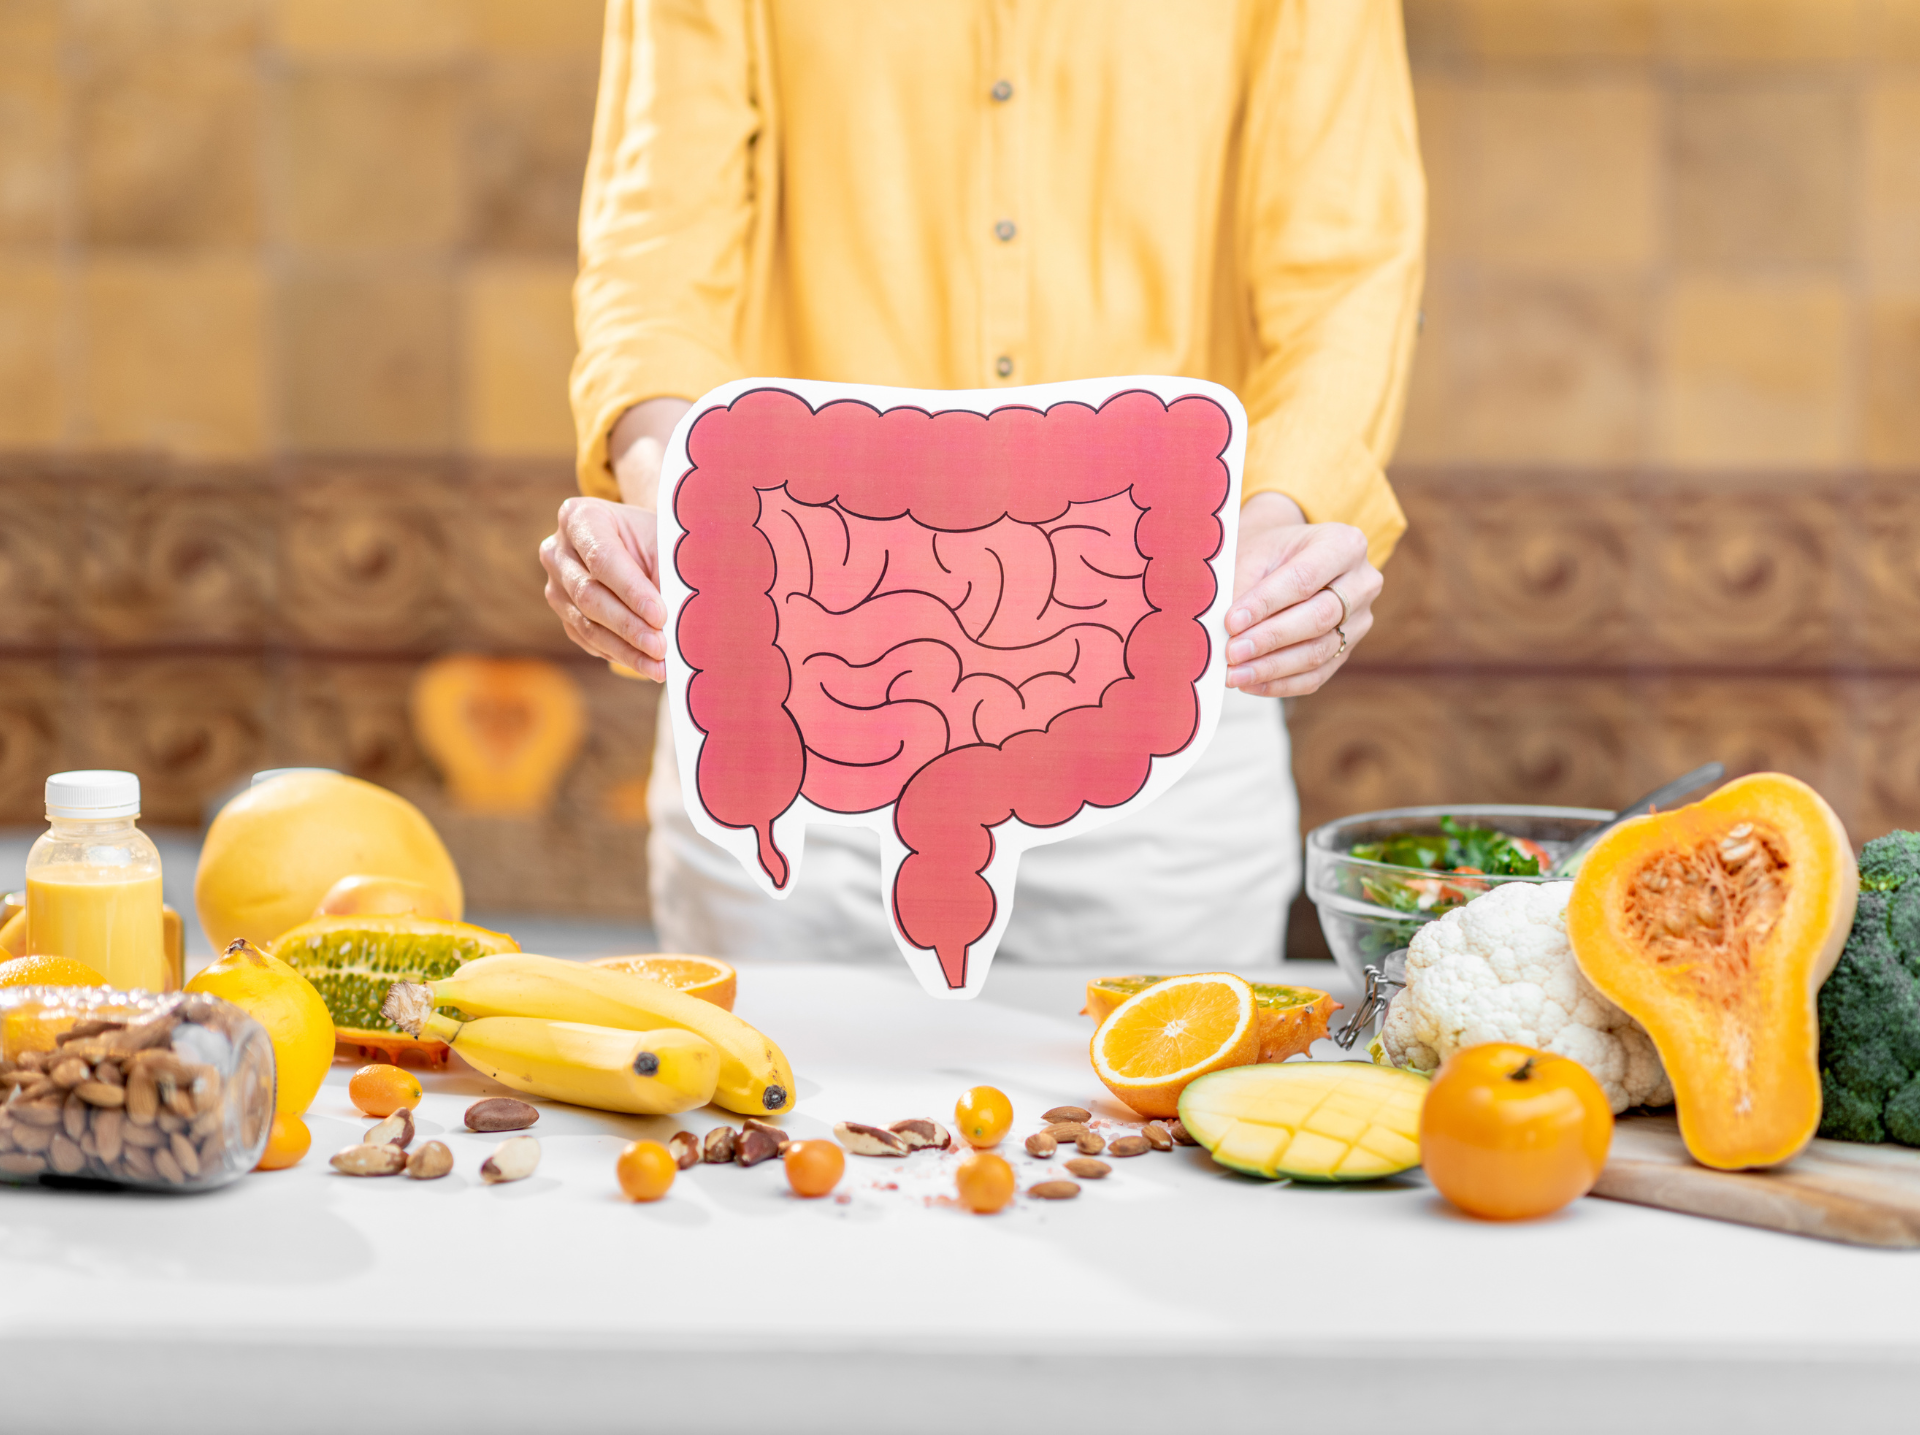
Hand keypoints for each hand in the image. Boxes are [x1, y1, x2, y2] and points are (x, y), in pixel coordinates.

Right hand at [540, 498, 666, 679]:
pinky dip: (619, 654)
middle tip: (661, 647)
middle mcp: (557, 551)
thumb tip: (677, 621)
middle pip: (589, 595)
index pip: (603, 558)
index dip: (632, 591)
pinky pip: (587, 639)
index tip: (661, 615)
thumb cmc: (656, 539)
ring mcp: (555, 585)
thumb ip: (666, 573)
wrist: (641, 544)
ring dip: (625, 648)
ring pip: (586, 623)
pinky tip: (646, 664)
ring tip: (658, 665)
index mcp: (580, 517)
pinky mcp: (563, 613)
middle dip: (629, 625)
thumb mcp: (664, 542)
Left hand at [1224, 491, 1380, 696]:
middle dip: (1270, 639)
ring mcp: (1360, 620)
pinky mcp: (1348, 649)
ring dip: (1272, 667)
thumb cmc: (1269, 553)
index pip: (1304, 579)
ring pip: (1318, 652)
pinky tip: (1250, 683)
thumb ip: (1243, 587)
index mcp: (1343, 544)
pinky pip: (1316, 676)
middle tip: (1232, 652)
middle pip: (1319, 618)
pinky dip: (1280, 684)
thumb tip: (1224, 631)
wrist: (1287, 558)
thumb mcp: (1255, 553)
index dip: (1266, 604)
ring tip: (1234, 673)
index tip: (1232, 621)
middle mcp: (1362, 583)